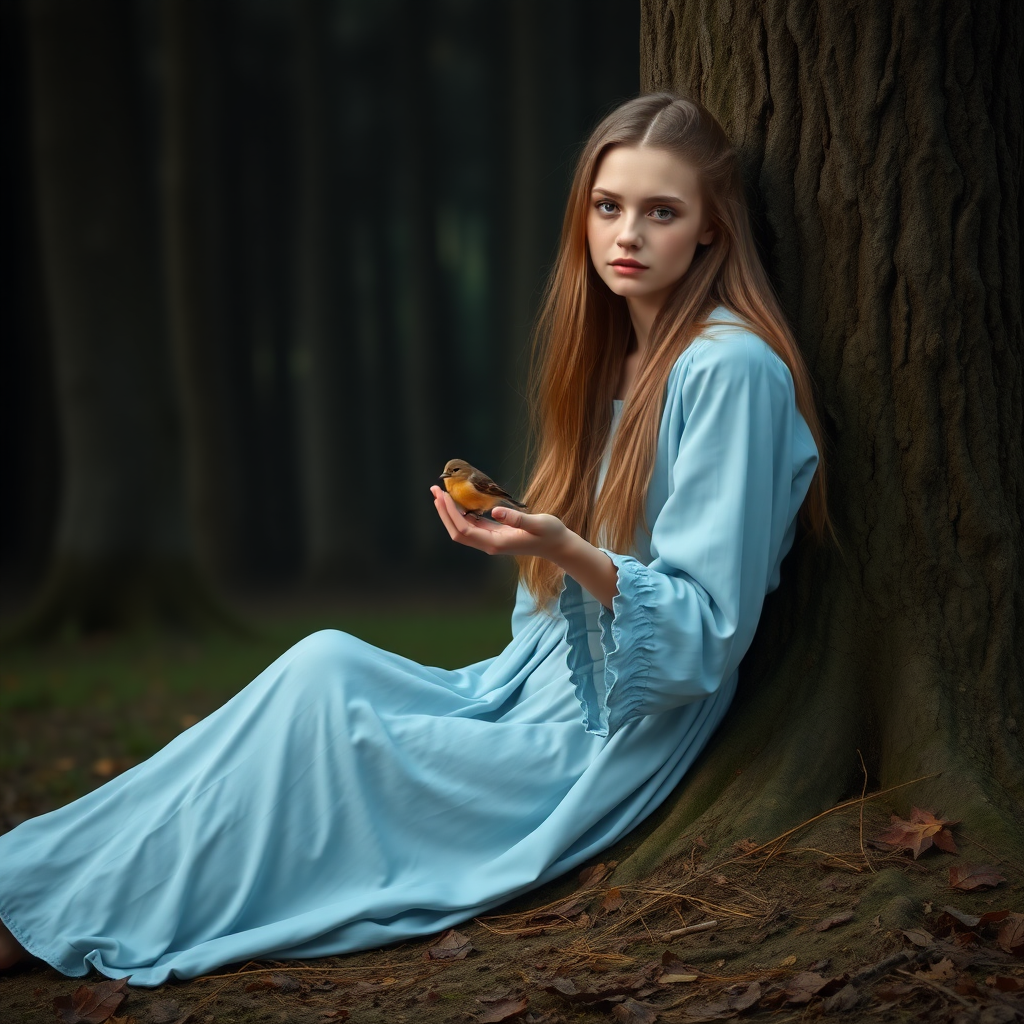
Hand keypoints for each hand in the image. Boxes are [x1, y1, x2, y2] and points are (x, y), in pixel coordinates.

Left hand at [430, 485, 569, 559]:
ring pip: (462, 528)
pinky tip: (457, 501)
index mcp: (495, 543)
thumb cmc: (550, 534)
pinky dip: (461, 513)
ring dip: (450, 512)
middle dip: (444, 511)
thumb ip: (517, 518)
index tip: (443, 496)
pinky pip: (471, 525)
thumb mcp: (538, 524)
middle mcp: (489, 544)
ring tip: (441, 493)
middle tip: (435, 491)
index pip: (464, 529)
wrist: (558, 545)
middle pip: (457, 531)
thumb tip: (495, 510)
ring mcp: (490, 540)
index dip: (451, 513)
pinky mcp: (494, 534)